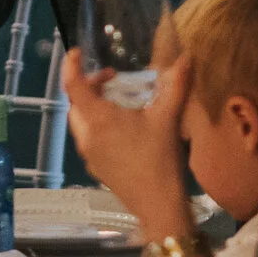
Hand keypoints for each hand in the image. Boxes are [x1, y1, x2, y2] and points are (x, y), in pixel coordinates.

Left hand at [62, 49, 189, 233]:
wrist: (158, 204)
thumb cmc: (160, 157)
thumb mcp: (168, 118)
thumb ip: (177, 84)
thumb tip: (187, 57)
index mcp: (99, 119)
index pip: (72, 85)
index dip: (70, 65)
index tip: (77, 52)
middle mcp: (87, 135)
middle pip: (75, 103)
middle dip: (88, 86)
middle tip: (112, 80)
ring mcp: (88, 154)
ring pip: (79, 122)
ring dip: (92, 106)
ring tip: (118, 102)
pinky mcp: (95, 167)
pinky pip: (87, 138)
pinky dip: (96, 125)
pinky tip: (121, 129)